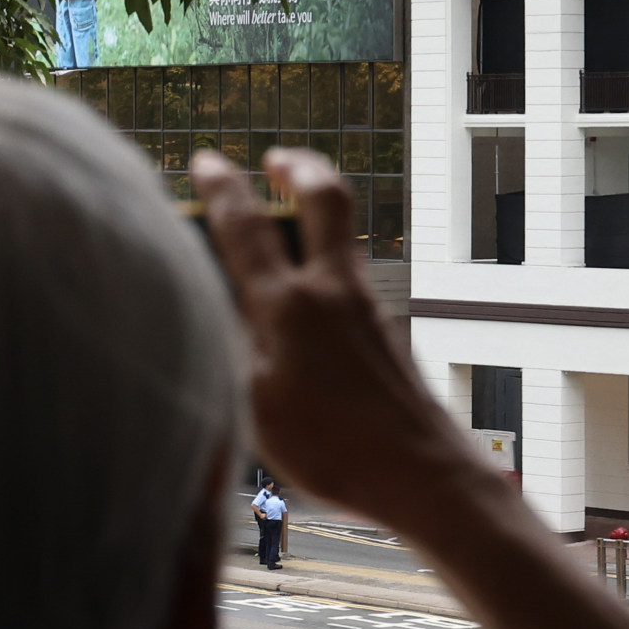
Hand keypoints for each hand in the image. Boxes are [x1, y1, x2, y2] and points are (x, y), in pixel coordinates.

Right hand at [190, 149, 492, 534]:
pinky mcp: (389, 333)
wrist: (421, 471)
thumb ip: (235, 349)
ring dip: (321, 210)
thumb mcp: (255, 405)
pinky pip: (355, 279)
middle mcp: (334, 293)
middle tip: (279, 157)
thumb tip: (223, 309)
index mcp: (289, 306)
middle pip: (325, 201)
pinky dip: (332, 264)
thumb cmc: (331, 451)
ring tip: (298, 207)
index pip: (246, 228)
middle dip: (300, 168)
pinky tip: (317, 292)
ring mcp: (370, 309)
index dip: (222, 188)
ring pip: (346, 237)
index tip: (207, 161)